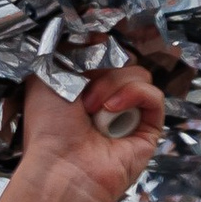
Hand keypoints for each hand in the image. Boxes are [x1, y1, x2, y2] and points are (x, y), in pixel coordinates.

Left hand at [16, 64, 163, 201]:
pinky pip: (153, 96)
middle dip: (101, 70)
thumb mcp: (47, 76)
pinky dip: (134, 95)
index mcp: (83, 86)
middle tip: (80, 93)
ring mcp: (129, 114)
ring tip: (92, 108)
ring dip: (112, 85)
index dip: (97, 50)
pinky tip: (112, 110)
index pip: (104, 53)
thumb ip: (70, 51)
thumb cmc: (48, 126)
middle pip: (123, 61)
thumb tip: (98, 35)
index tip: (83, 54)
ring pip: (138, 75)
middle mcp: (107, 99)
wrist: (60, 167)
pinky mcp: (148, 128)